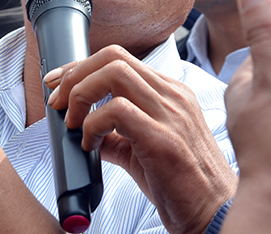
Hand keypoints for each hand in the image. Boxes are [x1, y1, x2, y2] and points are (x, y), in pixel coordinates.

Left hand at [45, 46, 236, 233]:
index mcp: (170, 94)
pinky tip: (91, 145)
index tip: (56, 83)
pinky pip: (116, 111)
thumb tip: (84, 129)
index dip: (80, 67)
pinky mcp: (163, 139)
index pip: (118, 59)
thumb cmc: (183, 184)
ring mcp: (171, 114)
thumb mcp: (144, 149)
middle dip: (74, 74)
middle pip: (113, 56)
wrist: (214, 213)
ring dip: (81, 94)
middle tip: (58, 102)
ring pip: (113, 73)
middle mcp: (172, 96)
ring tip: (73, 123)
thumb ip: (116, 134)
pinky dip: (92, 125)